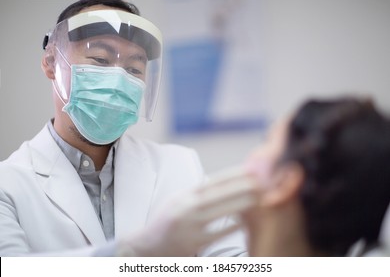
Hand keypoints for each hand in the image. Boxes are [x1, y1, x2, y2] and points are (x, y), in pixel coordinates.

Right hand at [117, 166, 259, 255]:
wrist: (146, 246)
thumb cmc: (166, 222)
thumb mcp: (177, 201)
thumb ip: (197, 193)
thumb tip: (220, 182)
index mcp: (184, 195)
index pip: (212, 181)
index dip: (232, 174)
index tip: (250, 169)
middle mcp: (186, 206)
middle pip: (219, 193)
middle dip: (242, 186)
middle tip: (262, 180)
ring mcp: (189, 224)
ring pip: (220, 211)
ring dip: (241, 203)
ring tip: (259, 197)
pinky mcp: (192, 242)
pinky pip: (217, 233)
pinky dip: (232, 226)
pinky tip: (245, 220)